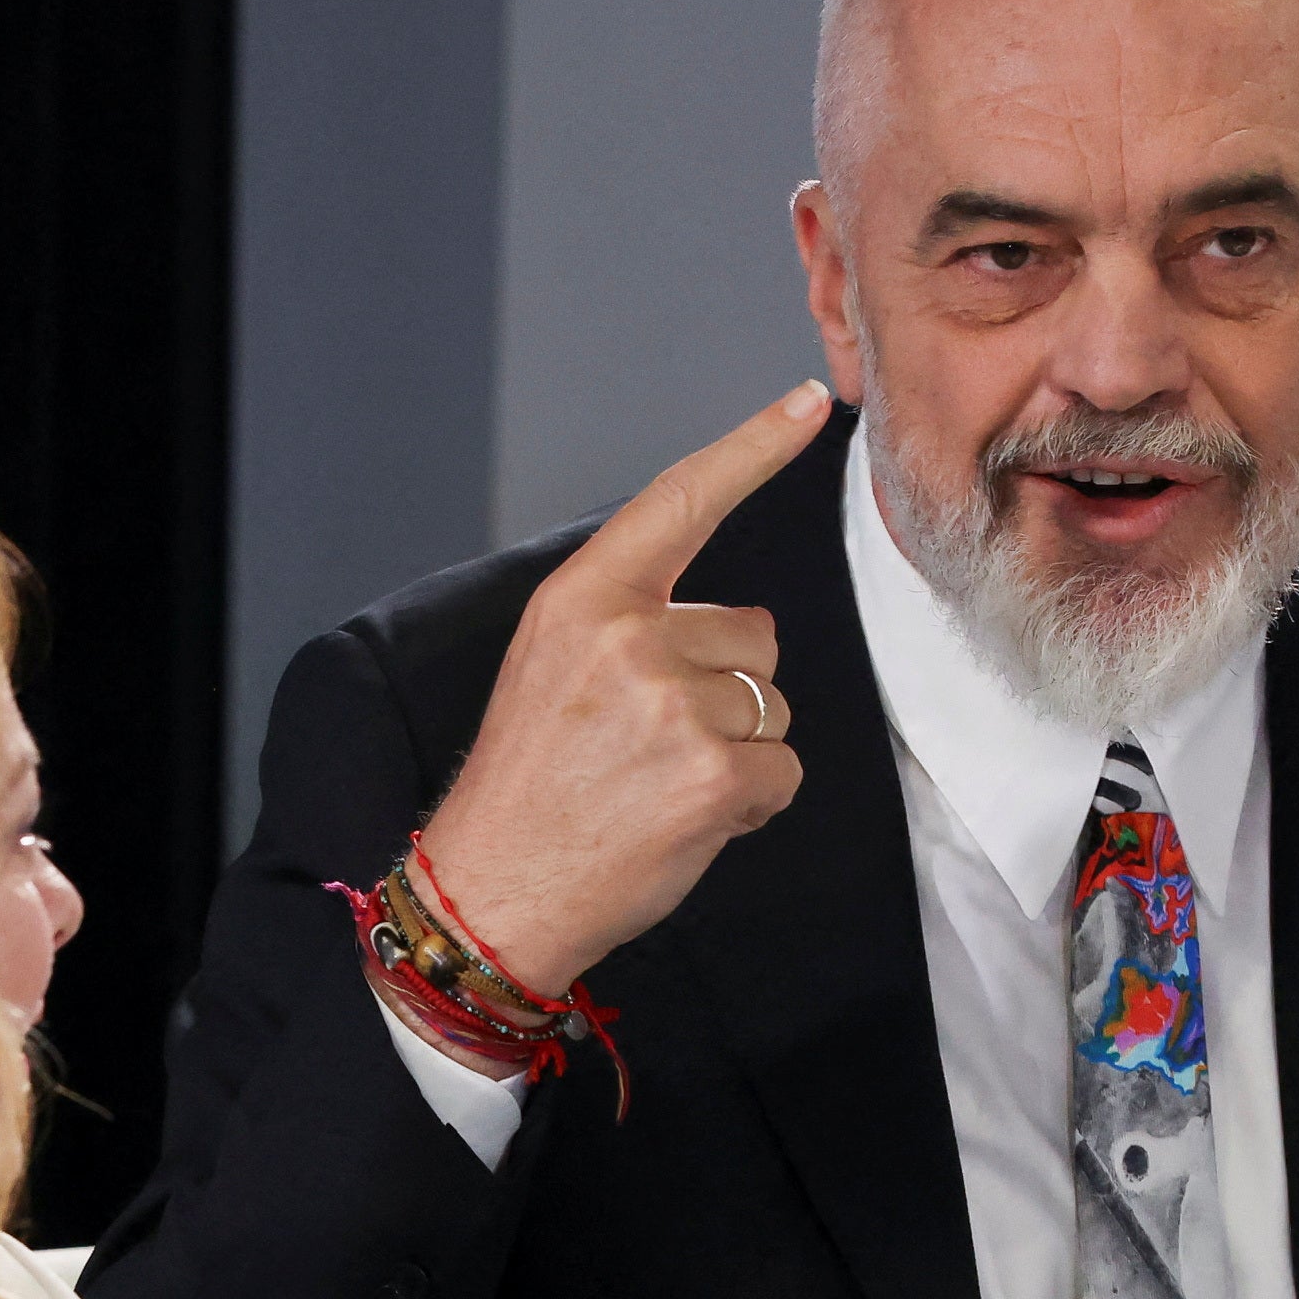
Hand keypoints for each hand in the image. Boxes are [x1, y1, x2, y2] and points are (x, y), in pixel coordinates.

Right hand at [407, 384, 834, 1009]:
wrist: (488, 896)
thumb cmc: (526, 790)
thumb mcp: (549, 670)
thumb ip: (627, 625)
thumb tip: (724, 625)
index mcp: (581, 600)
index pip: (681, 502)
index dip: (753, 447)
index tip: (810, 403)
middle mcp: (628, 637)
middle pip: (753, 632)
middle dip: (725, 688)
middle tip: (647, 747)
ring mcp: (672, 705)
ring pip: (772, 704)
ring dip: (738, 750)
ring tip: (658, 788)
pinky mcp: (714, 773)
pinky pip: (782, 770)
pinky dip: (751, 804)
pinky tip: (686, 822)